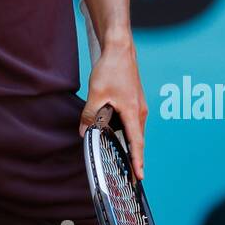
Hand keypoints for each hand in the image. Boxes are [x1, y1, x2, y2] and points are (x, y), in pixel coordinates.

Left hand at [79, 38, 147, 178]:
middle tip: (131, 174)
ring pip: (134, 130)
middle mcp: (140, 110)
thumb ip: (90, 115)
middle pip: (138, 139)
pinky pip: (132, 121)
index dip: (137, 160)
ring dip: (130, 143)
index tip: (139, 176)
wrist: (120, 48)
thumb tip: (84, 132)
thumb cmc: (111, 69)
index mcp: (133, 111)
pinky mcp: (135, 100)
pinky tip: (118, 134)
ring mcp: (139, 105)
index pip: (136, 142)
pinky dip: (127, 131)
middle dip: (135, 157)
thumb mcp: (96, 94)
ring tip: (126, 159)